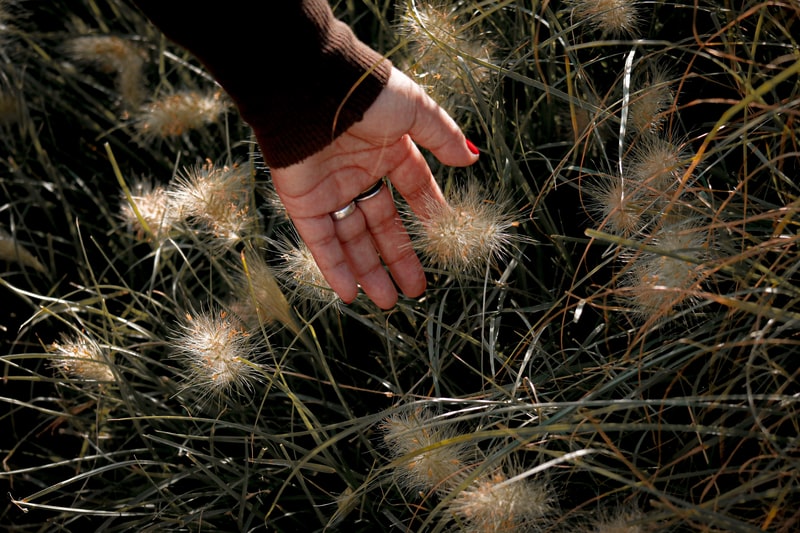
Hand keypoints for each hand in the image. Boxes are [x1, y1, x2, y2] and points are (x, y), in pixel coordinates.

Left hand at [271, 67, 478, 308]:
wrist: (310, 88)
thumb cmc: (365, 94)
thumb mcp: (414, 110)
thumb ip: (442, 135)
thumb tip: (471, 158)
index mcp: (387, 150)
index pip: (412, 190)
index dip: (428, 217)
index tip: (443, 244)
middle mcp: (359, 173)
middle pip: (382, 225)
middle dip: (398, 258)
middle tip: (415, 290)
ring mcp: (330, 190)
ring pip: (352, 240)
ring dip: (369, 272)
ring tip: (388, 302)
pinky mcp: (303, 202)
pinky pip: (320, 242)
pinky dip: (334, 269)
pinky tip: (350, 294)